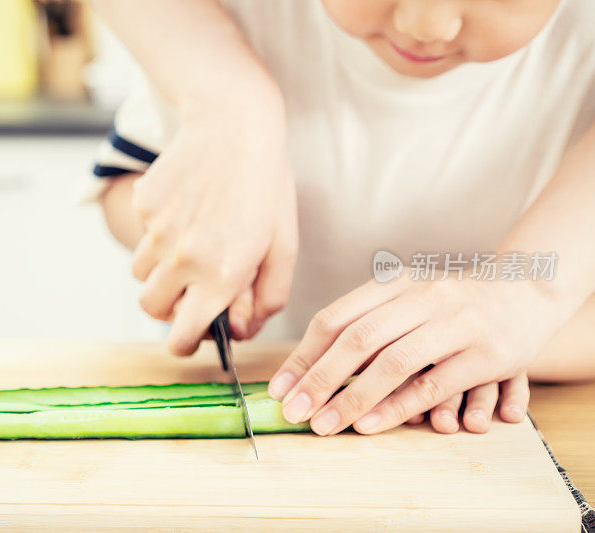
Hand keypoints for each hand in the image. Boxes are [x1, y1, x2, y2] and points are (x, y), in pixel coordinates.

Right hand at [133, 96, 297, 353]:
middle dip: (168, 307)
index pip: (181, 335)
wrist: (233, 123)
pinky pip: (142, 233)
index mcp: (221, 275)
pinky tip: (186, 206)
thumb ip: (268, 296)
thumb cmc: (266, 185)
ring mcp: (157, 231)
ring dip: (160, 270)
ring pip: (141, 272)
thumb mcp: (283, 244)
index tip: (189, 337)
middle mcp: (182, 258)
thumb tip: (242, 328)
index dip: (183, 344)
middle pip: (151, 307)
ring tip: (190, 242)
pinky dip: (158, 231)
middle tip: (190, 289)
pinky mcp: (143, 204)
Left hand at [268, 274, 561, 434]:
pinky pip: (432, 384)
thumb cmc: (453, 301)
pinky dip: (396, 406)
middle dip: (318, 379)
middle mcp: (421, 297)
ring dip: (352, 398)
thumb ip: (370, 322)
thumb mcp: (408, 296)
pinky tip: (369, 424)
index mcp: (394, 283)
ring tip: (323, 424)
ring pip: (392, 362)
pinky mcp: (484, 353)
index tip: (280, 388)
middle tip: (293, 412)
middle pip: (357, 339)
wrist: (527, 289)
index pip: (335, 318)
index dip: (303, 355)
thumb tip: (314, 366)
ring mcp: (455, 323)